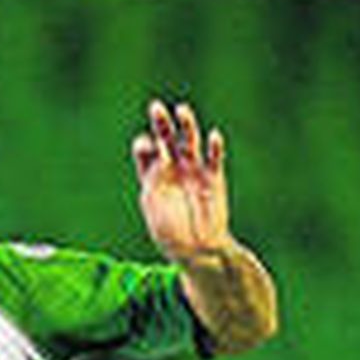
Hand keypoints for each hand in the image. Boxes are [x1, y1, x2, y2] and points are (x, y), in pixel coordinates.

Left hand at [132, 99, 231, 262]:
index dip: (144, 146)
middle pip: (166, 139)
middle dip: (161, 124)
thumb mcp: (154, 205)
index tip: (146, 148)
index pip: (146, 151)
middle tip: (155, 108)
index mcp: (153, 176)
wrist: (197, 252)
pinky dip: (215, 147)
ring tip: (181, 110)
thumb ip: (153, 178)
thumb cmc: (170, 233)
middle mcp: (173, 168)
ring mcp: (194, 171)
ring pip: (191, 142)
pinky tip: (213, 136)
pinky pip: (214, 159)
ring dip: (187, 125)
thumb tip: (157, 150)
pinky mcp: (213, 178)